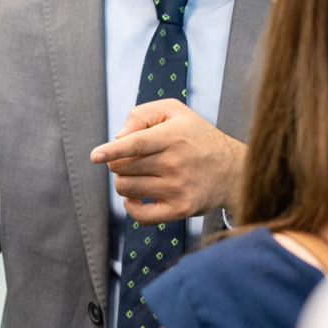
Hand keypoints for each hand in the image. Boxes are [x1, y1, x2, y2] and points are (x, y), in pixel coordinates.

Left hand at [90, 99, 244, 223]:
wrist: (233, 170)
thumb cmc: (196, 137)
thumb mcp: (175, 111)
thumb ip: (142, 114)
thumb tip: (118, 137)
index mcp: (173, 136)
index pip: (137, 144)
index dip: (113, 150)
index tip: (95, 156)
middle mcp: (175, 163)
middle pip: (124, 168)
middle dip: (117, 163)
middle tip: (129, 160)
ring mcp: (178, 189)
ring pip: (127, 189)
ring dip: (122, 182)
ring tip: (135, 176)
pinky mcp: (180, 209)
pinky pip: (141, 215)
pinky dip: (130, 206)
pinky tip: (136, 197)